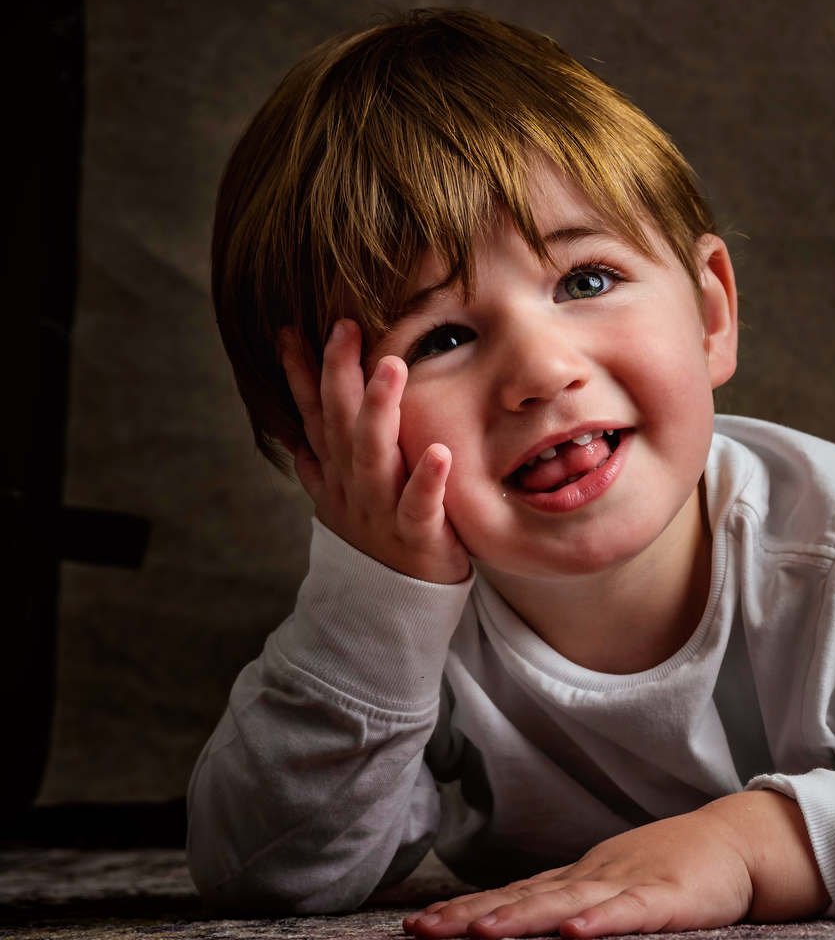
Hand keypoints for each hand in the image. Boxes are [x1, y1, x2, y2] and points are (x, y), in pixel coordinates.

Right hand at [279, 318, 469, 584]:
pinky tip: (438, 452)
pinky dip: (427, 481)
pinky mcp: (416, 537)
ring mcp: (380, 511)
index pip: (314, 415)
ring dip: (381, 411)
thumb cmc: (376, 543)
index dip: (302, 375)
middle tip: (344, 326)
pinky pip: (420, 507)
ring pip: (374, 456)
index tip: (292, 330)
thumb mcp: (342, 500)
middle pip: (340, 424)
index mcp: (338, 473)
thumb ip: (323, 466)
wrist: (385, 613)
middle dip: (338, 375)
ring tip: (392, 367)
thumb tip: (298, 435)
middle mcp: (352, 486)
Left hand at [402, 809, 758, 939]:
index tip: (417, 925)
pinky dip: (603, 921)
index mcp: (580, 880)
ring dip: (524, 916)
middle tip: (423, 930)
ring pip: (569, 903)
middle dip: (472, 914)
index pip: (512, 893)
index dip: (464, 909)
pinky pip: (632, 912)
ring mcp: (631, 885)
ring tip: (483, 932)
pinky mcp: (671, 898)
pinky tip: (575, 932)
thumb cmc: (674, 867)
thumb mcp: (613, 883)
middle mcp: (594, 879)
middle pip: (526, 896)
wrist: (741, 842)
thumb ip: (569, 901)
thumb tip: (508, 921)